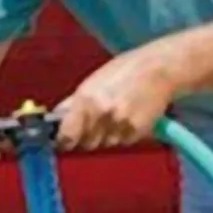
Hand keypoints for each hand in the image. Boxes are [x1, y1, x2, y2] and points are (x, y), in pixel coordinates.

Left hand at [55, 49, 175, 149]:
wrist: (159, 69)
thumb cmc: (122, 72)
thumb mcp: (91, 84)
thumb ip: (71, 104)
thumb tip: (54, 120)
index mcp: (86, 101)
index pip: (67, 135)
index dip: (64, 141)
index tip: (64, 141)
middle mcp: (102, 114)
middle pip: (86, 144)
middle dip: (87, 137)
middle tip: (97, 121)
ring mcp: (121, 124)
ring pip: (106, 144)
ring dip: (107, 135)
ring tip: (117, 114)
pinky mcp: (138, 131)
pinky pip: (124, 142)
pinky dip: (125, 134)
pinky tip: (131, 117)